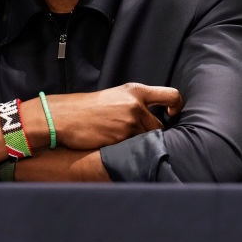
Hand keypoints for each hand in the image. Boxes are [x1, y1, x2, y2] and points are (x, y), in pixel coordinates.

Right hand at [47, 83, 182, 149]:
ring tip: (119, 139)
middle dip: (150, 133)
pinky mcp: (121, 138)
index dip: (177, 107)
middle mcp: (136, 105)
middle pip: (159, 125)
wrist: (64, 116)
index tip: (172, 114)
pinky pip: (134, 148)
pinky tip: (113, 145)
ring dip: (138, 142)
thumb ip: (134, 103)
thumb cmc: (87, 108)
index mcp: (135, 91)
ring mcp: (130, 123)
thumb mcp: (114, 97)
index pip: (171, 95)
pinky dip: (128, 150)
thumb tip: (150, 117)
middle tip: (135, 135)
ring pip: (147, 139)